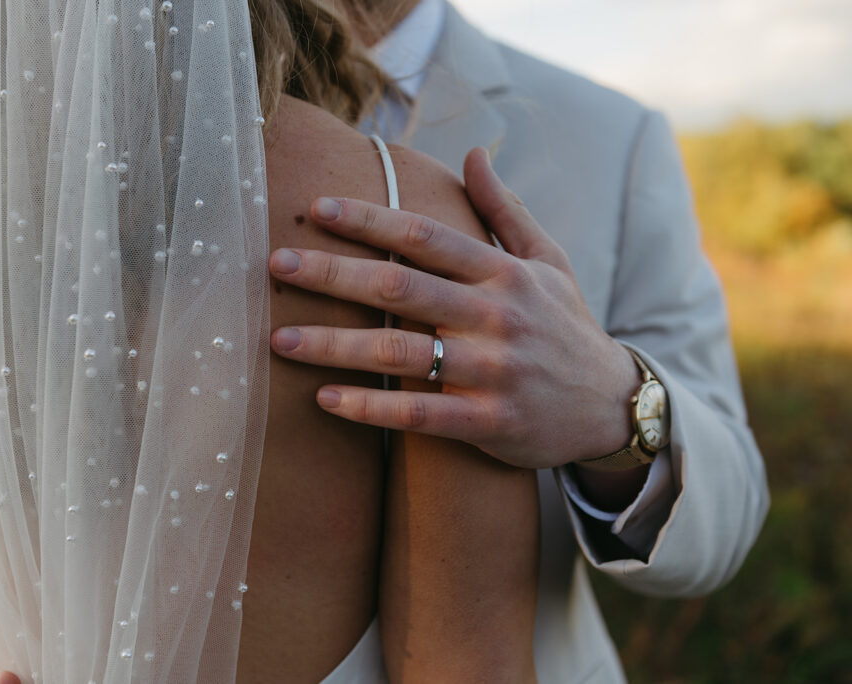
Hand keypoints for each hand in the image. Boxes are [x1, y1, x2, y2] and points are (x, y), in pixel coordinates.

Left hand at [268, 148, 639, 468]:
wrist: (611, 405)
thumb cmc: (565, 326)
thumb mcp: (548, 260)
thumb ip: (504, 210)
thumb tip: (473, 152)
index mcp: (503, 272)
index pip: (425, 235)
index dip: (369, 219)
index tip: (317, 208)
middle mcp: (495, 316)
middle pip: (399, 287)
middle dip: (332, 273)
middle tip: (275, 263)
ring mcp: (492, 371)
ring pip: (399, 354)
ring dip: (334, 345)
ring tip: (279, 338)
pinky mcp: (489, 422)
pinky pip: (419, 416)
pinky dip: (370, 409)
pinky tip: (324, 400)